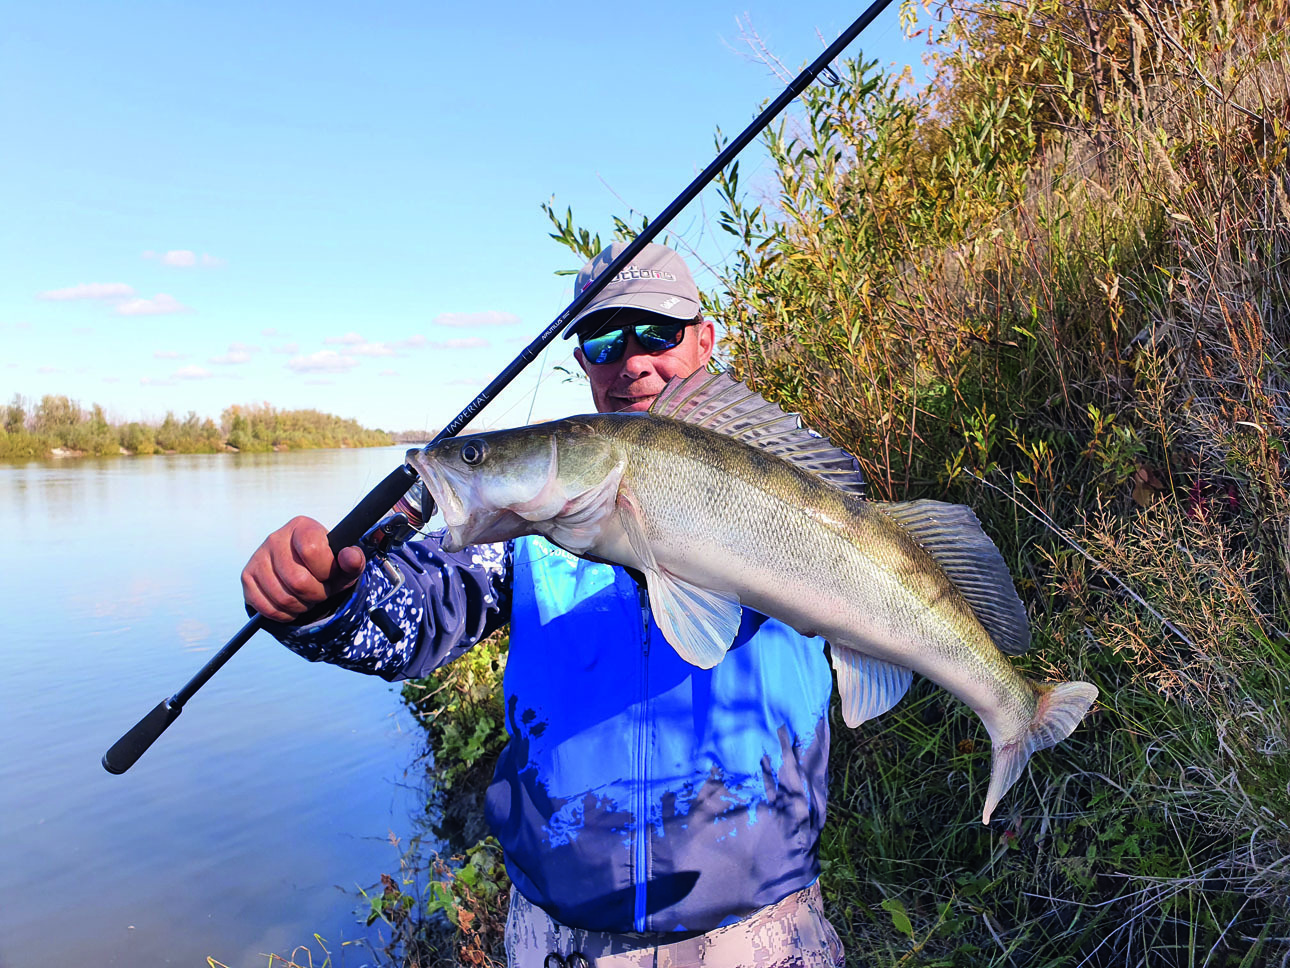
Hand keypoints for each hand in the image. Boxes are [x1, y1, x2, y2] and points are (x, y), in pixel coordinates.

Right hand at [241, 516, 366, 621]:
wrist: (304, 572)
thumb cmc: (328, 566)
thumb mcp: (345, 565)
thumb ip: (353, 561)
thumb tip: (349, 557)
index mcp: (302, 527)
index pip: (311, 550)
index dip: (324, 571)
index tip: (328, 574)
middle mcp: (276, 538)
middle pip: (297, 580)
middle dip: (315, 594)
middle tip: (319, 591)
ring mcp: (258, 557)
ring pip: (282, 597)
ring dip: (300, 606)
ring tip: (306, 597)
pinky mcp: (247, 577)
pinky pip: (266, 607)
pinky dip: (283, 614)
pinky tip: (291, 604)